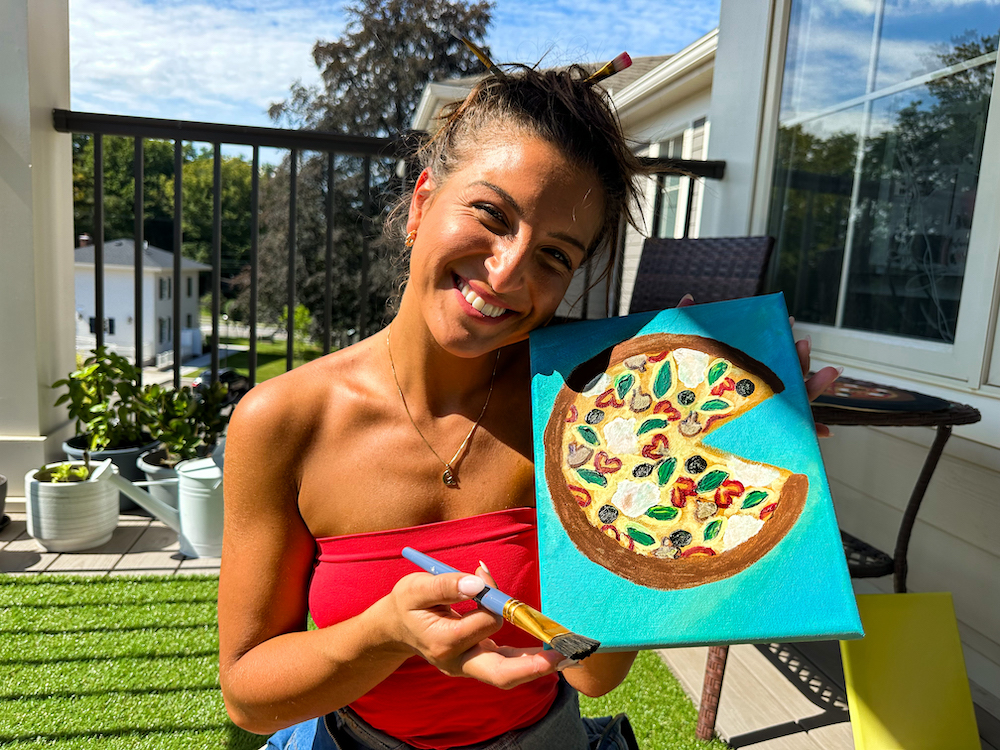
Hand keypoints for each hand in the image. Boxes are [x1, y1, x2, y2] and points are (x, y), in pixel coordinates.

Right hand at [385, 565, 563, 688]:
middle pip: (500, 673)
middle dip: (533, 665)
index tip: (484, 575)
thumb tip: (479, 581)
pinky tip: (553, 654)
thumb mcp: (416, 587)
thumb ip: (446, 584)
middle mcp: (457, 662)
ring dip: (539, 666)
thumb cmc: (408, 604)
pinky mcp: (477, 663)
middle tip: (562, 655)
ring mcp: (468, 667)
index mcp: (443, 642)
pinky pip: (506, 667)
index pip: (483, 620)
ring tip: (569, 655)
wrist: (396, 628)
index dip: (493, 597)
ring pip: (507, 675)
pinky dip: (529, 660)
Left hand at [677, 297, 839, 436]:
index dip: (779, 337)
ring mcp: (764, 412)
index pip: (766, 352)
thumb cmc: (674, 386)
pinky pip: (792, 436)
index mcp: (742, 370)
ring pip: (797, 399)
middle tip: (804, 343)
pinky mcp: (762, 434)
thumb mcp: (678, 354)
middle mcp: (757, 390)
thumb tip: (688, 296)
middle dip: (801, 359)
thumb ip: (684, 324)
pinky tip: (825, 431)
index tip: (788, 321)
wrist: (669, 421)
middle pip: (786, 373)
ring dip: (815, 386)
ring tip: (831, 373)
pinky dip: (811, 433)